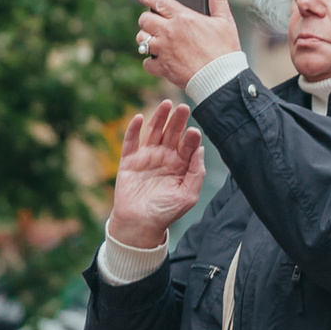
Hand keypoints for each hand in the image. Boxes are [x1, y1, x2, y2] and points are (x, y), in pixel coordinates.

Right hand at [109, 100, 204, 248]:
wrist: (139, 225)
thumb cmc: (166, 212)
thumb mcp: (188, 195)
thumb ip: (196, 172)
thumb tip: (202, 149)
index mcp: (180, 165)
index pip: (188, 145)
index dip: (191, 137)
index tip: (194, 131)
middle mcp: (164, 157)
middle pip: (172, 133)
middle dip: (177, 121)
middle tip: (183, 108)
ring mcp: (146, 157)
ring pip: (154, 132)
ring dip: (159, 117)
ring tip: (166, 104)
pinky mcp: (129, 160)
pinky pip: (131, 141)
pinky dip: (133, 129)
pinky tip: (139, 117)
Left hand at [136, 0, 241, 90]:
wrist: (222, 80)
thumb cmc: (226, 50)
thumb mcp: (225, 20)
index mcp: (184, 18)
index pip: (158, 1)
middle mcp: (170, 32)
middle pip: (144, 20)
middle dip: (147, 19)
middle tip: (153, 21)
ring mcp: (164, 51)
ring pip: (142, 39)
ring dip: (147, 38)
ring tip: (156, 40)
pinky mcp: (163, 68)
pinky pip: (147, 62)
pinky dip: (151, 61)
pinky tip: (160, 59)